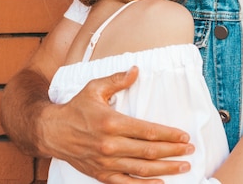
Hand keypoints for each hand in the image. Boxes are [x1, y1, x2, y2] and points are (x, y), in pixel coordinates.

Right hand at [40, 66, 193, 183]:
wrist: (52, 131)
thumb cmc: (75, 108)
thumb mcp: (94, 88)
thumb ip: (117, 79)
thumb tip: (136, 70)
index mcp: (111, 122)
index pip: (147, 131)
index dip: (169, 134)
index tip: (184, 136)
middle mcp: (110, 145)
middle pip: (149, 151)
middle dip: (173, 151)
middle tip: (190, 150)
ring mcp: (106, 162)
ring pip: (142, 169)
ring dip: (165, 169)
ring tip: (183, 167)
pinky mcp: (101, 174)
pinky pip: (127, 183)